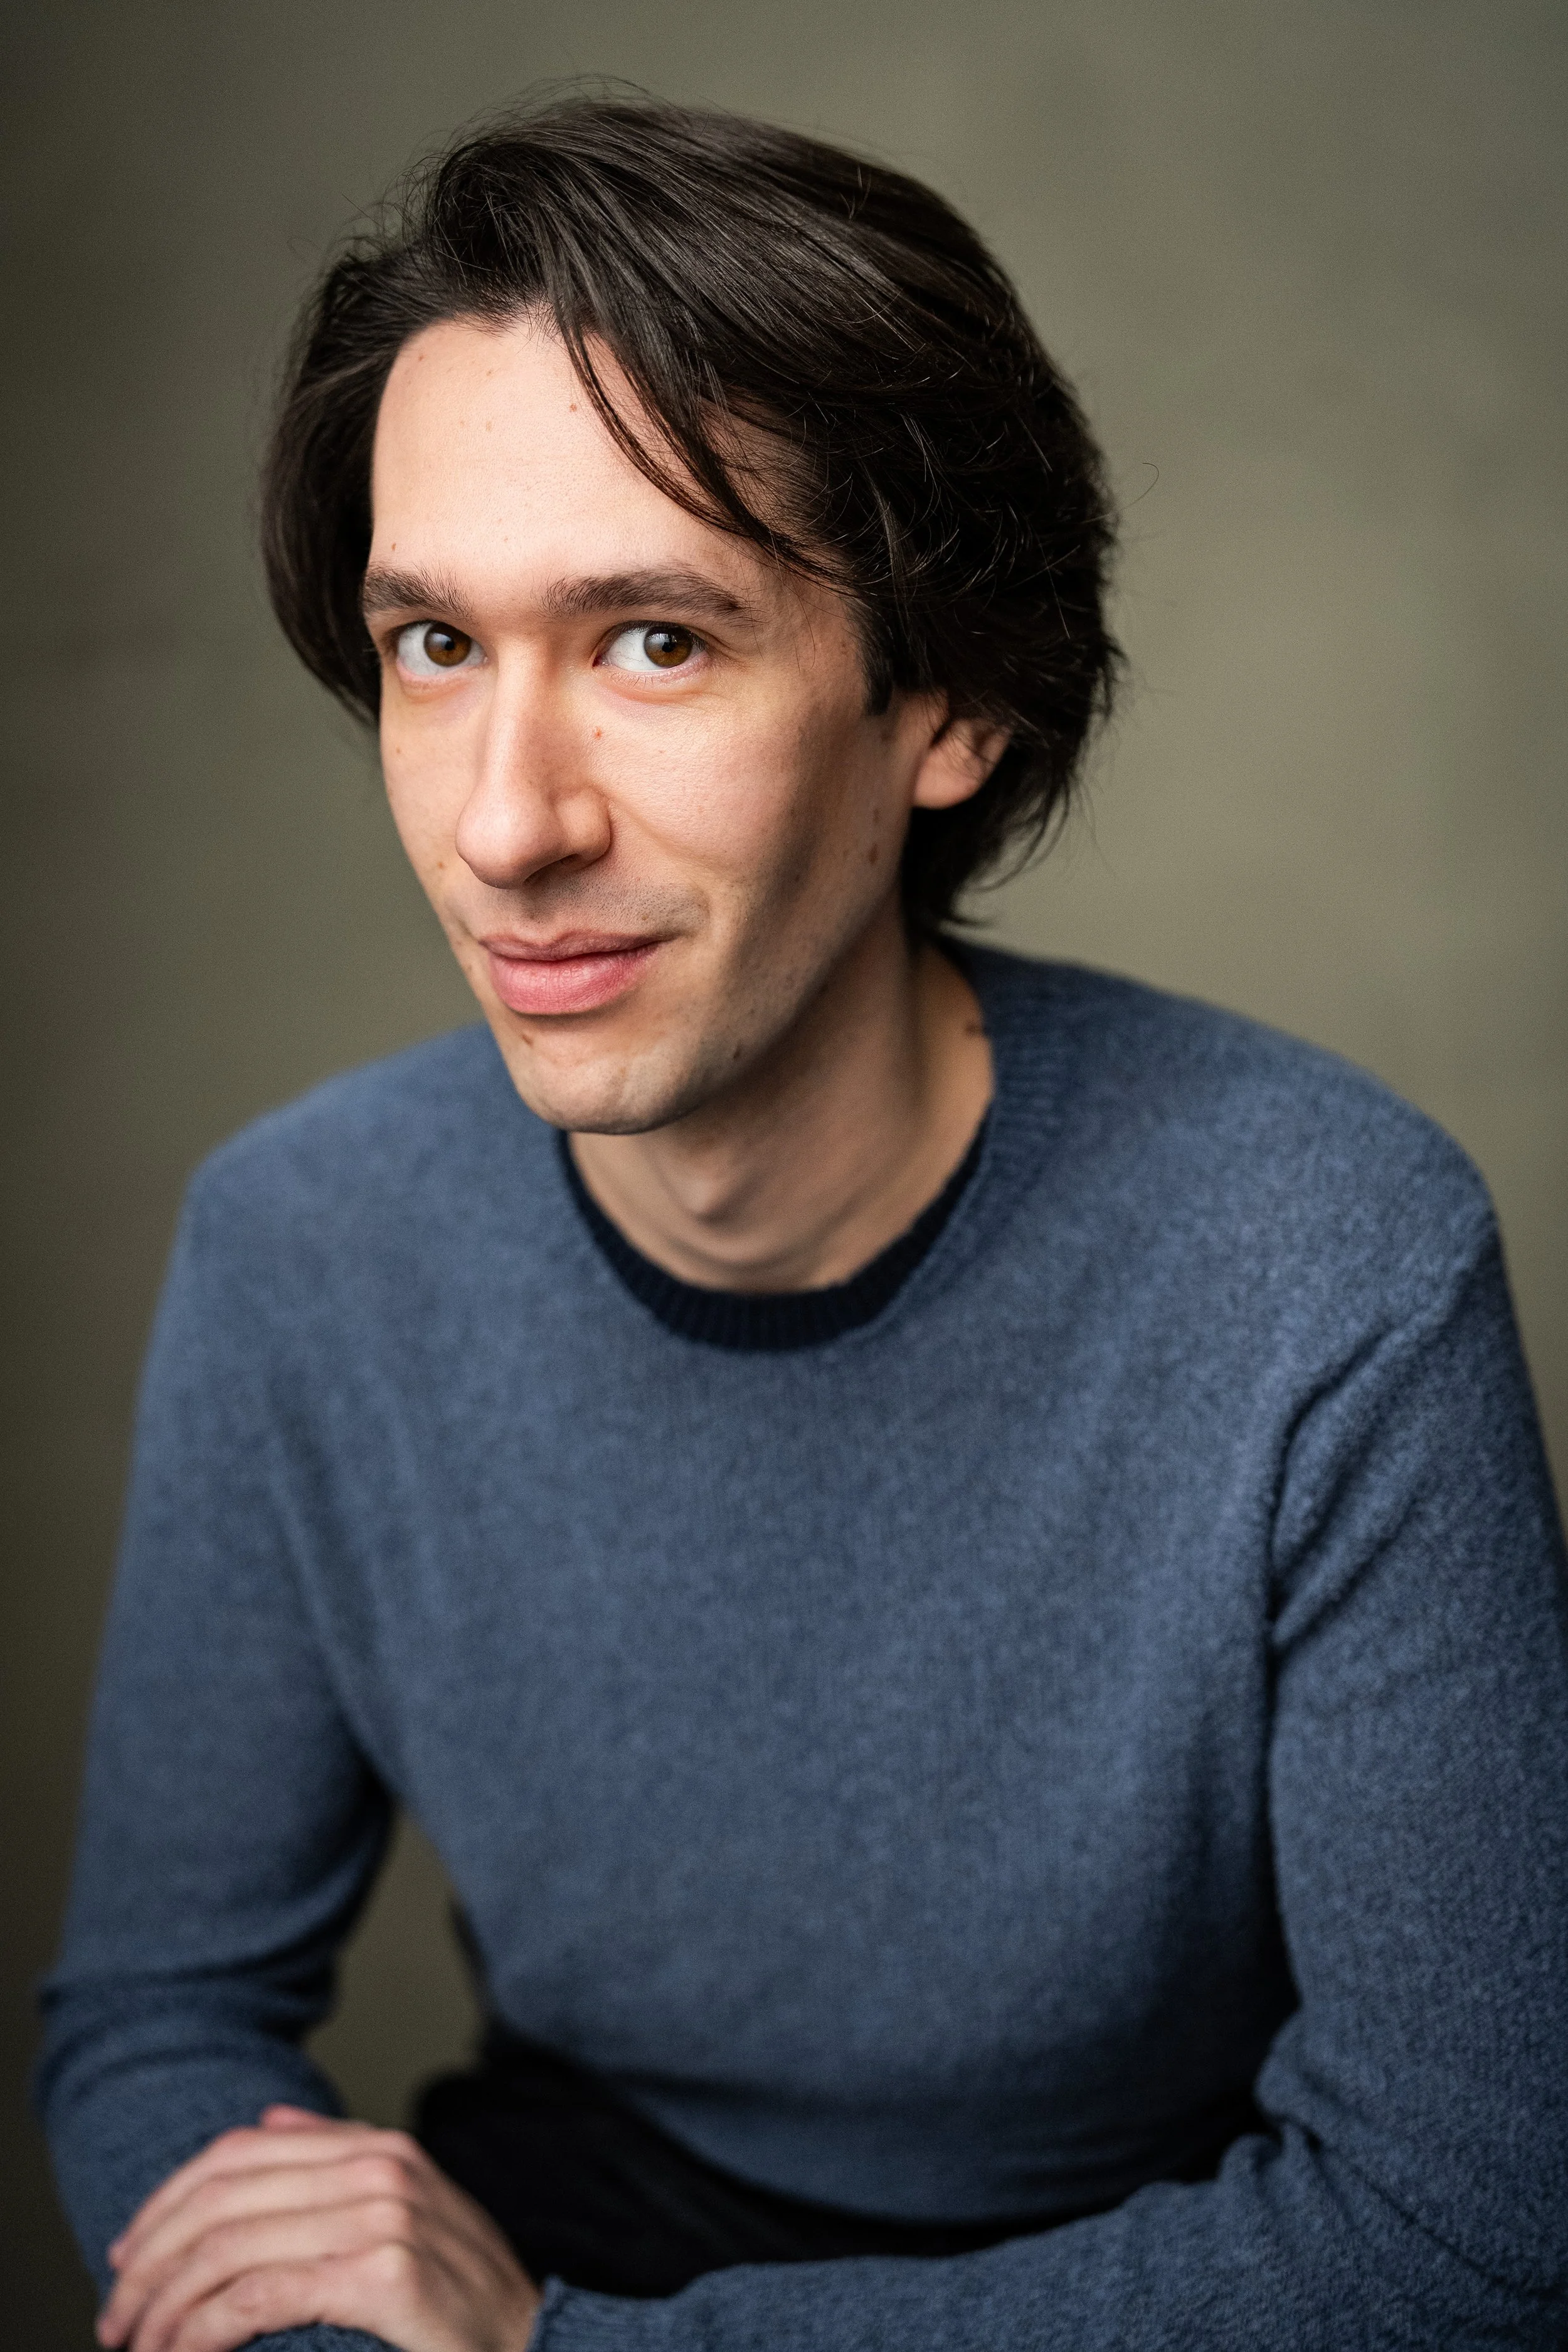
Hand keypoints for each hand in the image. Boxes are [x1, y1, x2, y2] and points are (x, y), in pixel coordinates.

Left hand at [97, 2104, 542, 2351]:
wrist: (536, 2345)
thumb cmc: (460, 2301)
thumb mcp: (406, 2213)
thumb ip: (336, 2163)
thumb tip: (270, 2119)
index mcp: (377, 2147)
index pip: (239, 2153)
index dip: (168, 2202)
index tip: (126, 2258)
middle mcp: (379, 2167)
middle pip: (223, 2199)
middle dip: (150, 2261)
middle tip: (116, 2319)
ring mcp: (383, 2217)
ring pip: (230, 2250)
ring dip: (165, 2306)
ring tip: (138, 2347)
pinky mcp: (381, 2275)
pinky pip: (259, 2298)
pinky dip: (202, 2331)